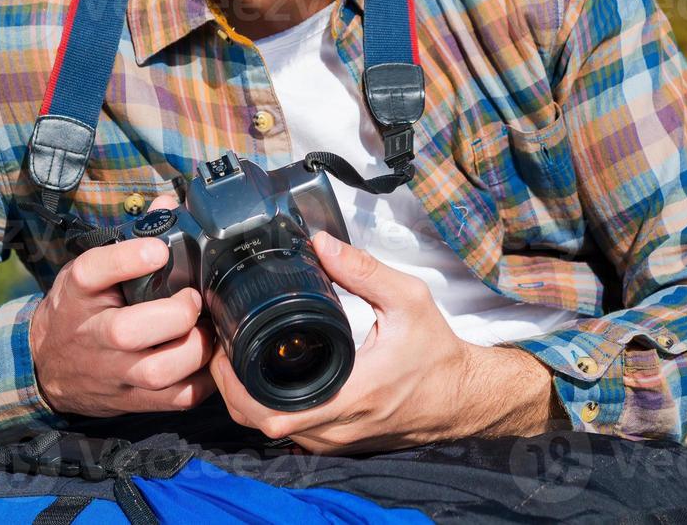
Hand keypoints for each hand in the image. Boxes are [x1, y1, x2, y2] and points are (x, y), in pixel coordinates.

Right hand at [29, 196, 216, 416]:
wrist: (47, 366)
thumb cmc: (80, 308)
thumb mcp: (90, 270)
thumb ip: (130, 237)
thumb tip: (168, 204)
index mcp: (78, 293)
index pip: (93, 272)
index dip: (127, 259)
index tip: (158, 250)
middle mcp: (93, 334)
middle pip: (128, 331)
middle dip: (174, 314)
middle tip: (192, 299)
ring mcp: (113, 372)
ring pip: (158, 371)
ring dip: (194, 348)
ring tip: (204, 329)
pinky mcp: (133, 400)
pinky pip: (177, 399)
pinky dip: (203, 378)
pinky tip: (207, 356)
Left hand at [210, 231, 560, 453]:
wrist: (463, 395)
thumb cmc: (437, 352)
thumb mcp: (408, 300)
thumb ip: (363, 270)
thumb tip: (320, 243)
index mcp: (350, 394)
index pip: (270, 411)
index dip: (234, 386)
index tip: (225, 351)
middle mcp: (338, 427)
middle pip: (258, 424)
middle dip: (229, 390)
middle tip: (223, 349)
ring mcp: (337, 440)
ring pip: (271, 432)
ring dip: (247, 401)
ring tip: (238, 358)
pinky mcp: (339, 442)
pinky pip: (291, 432)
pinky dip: (270, 409)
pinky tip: (265, 377)